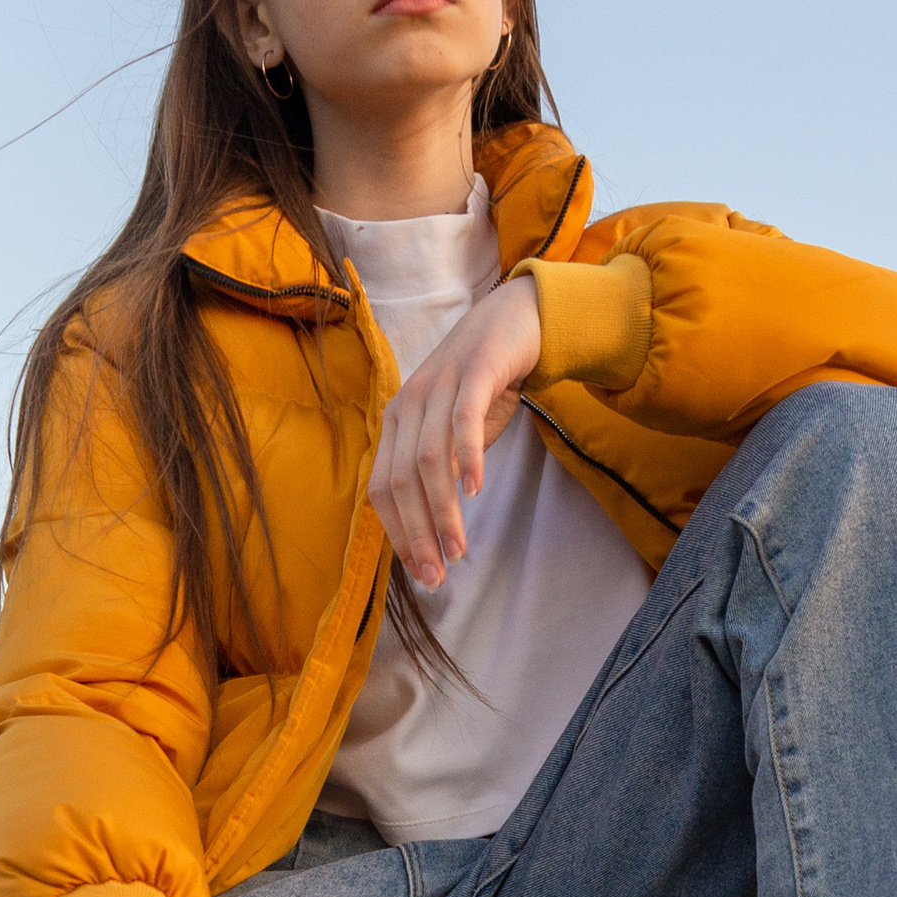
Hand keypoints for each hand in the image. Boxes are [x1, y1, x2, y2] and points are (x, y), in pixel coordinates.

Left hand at [366, 274, 542, 589]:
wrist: (513, 322)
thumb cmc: (483, 386)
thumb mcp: (453, 432)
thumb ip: (439, 472)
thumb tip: (432, 531)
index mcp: (396, 422)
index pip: (383, 488)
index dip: (398, 533)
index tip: (420, 571)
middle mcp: (408, 404)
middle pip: (400, 479)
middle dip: (417, 533)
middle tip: (437, 574)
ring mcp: (438, 386)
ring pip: (429, 459)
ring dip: (442, 510)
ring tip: (457, 548)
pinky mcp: (472, 372)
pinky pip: (462, 420)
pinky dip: (467, 458)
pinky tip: (475, 491)